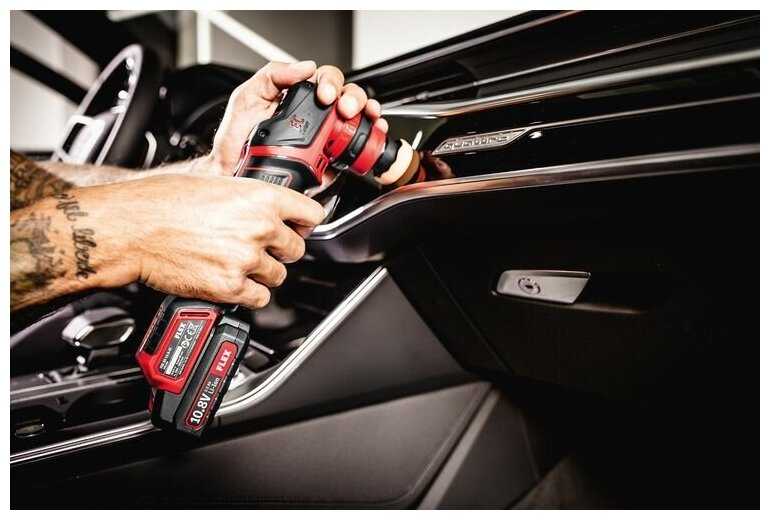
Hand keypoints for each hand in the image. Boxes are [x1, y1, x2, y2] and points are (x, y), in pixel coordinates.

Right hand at [84, 174, 324, 307]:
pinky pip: (260, 298)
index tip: (300, 227)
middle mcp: (260, 227)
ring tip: (237, 263)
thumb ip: (249, 197)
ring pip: (278, 275)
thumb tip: (268, 206)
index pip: (311, 214)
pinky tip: (232, 280)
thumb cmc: (162, 201)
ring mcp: (247, 259)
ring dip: (263, 273)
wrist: (132, 228)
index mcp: (260, 197)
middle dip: (280, 250)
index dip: (305, 222)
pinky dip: (248, 293)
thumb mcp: (215, 183)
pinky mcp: (231, 286)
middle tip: (259, 248)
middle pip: (297, 249)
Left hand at [207, 61, 386, 175]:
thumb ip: (272, 76)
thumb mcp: (247, 98)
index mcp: (298, 98)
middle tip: (344, 108)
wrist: (233, 175)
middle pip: (347, 96)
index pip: (325, 80)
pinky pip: (358, 146)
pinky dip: (372, 136)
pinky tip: (373, 131)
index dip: (331, 83)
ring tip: (364, 116)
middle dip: (352, 98)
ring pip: (357, 117)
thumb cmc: (237, 140)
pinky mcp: (332, 161)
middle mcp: (315, 116)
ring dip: (367, 112)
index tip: (325, 95)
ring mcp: (326, 137)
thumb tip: (304, 67)